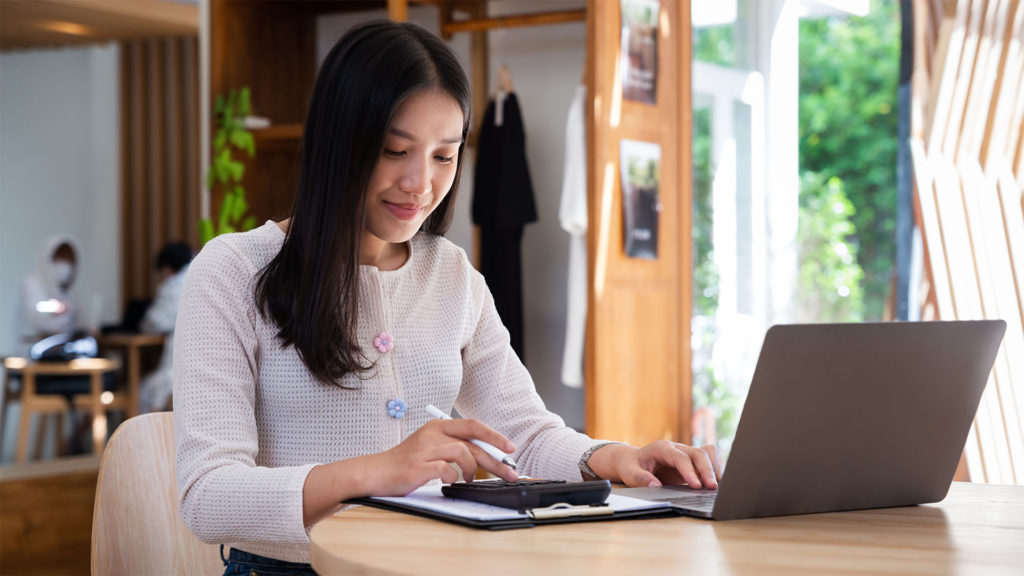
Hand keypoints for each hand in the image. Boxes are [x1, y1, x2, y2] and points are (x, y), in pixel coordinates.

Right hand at [363, 418, 518, 495]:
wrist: (376, 472)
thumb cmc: (406, 462)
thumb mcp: (431, 446)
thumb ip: (455, 446)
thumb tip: (486, 455)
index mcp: (437, 425)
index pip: (473, 425)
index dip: (494, 436)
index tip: (510, 449)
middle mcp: (433, 434)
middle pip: (473, 442)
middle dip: (495, 459)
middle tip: (509, 472)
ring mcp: (425, 449)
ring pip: (463, 453)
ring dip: (473, 469)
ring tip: (471, 479)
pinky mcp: (418, 466)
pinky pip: (446, 470)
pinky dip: (454, 478)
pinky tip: (451, 482)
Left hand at [585, 440, 721, 488]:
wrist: (633, 460)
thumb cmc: (632, 466)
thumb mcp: (630, 473)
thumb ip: (641, 478)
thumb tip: (655, 485)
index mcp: (662, 449)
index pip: (681, 458)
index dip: (690, 471)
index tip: (696, 486)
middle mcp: (677, 448)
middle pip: (698, 454)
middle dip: (707, 471)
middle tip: (712, 488)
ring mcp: (685, 453)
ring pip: (707, 453)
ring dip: (714, 467)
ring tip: (716, 485)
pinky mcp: (691, 460)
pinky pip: (709, 458)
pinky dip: (715, 468)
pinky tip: (715, 482)